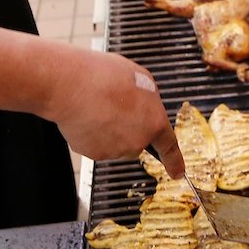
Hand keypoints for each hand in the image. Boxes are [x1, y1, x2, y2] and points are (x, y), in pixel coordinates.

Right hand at [44, 50, 184, 178]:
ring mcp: (113, 150)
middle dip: (128, 128)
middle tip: (115, 104)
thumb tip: (144, 107)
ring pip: (115, 142)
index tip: (177, 172)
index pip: (168, 147)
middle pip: (136, 141)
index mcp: (154, 122)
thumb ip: (148, 98)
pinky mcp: (92, 153)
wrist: (70, 85)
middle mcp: (136, 142)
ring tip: (97, 104)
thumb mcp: (140, 77)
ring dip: (109, 128)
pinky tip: (86, 114)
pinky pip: (95, 144)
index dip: (174, 162)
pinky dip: (91, 132)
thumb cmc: (103, 76)